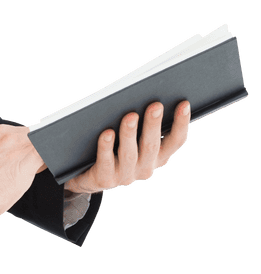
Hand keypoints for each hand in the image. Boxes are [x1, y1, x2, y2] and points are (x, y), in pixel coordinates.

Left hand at [64, 101, 190, 193]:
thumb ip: (142, 121)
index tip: (184, 103)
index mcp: (158, 156)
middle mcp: (145, 168)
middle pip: (151, 145)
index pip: (175, 141)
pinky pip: (106, 161)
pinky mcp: (105, 179)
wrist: (88, 174)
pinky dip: (106, 147)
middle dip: (153, 124)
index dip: (181, 124)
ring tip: (130, 116)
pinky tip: (107, 133)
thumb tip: (145, 95)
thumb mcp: (133, 136)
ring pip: (129, 153)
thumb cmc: (115, 146)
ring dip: (130, 133)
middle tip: (155, 105)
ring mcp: (125, 176)